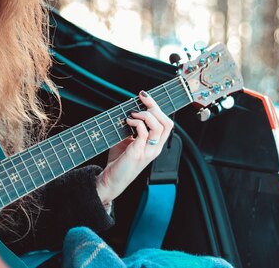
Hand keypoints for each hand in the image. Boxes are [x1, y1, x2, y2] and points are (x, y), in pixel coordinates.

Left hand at [96, 91, 173, 206]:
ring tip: (133, 113)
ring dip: (145, 115)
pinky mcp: (137, 153)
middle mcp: (155, 149)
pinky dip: (136, 122)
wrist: (111, 180)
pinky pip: (143, 133)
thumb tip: (130, 110)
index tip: (145, 97)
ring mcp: (147, 152)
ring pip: (159, 127)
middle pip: (166, 123)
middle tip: (141, 98)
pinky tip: (128, 120)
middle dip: (154, 107)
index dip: (158, 108)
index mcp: (155, 145)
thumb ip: (132, 128)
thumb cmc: (119, 161)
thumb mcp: (128, 141)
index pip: (167, 124)